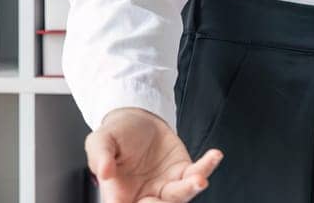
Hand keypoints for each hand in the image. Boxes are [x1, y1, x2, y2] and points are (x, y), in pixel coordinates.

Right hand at [85, 107, 222, 202]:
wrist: (137, 119)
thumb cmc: (116, 135)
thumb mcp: (100, 140)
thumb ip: (100, 156)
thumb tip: (104, 172)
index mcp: (120, 195)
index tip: (144, 201)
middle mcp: (146, 196)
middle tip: (162, 198)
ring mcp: (167, 187)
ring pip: (180, 196)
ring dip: (190, 189)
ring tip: (198, 180)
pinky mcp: (183, 172)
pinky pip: (197, 174)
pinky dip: (207, 166)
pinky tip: (214, 156)